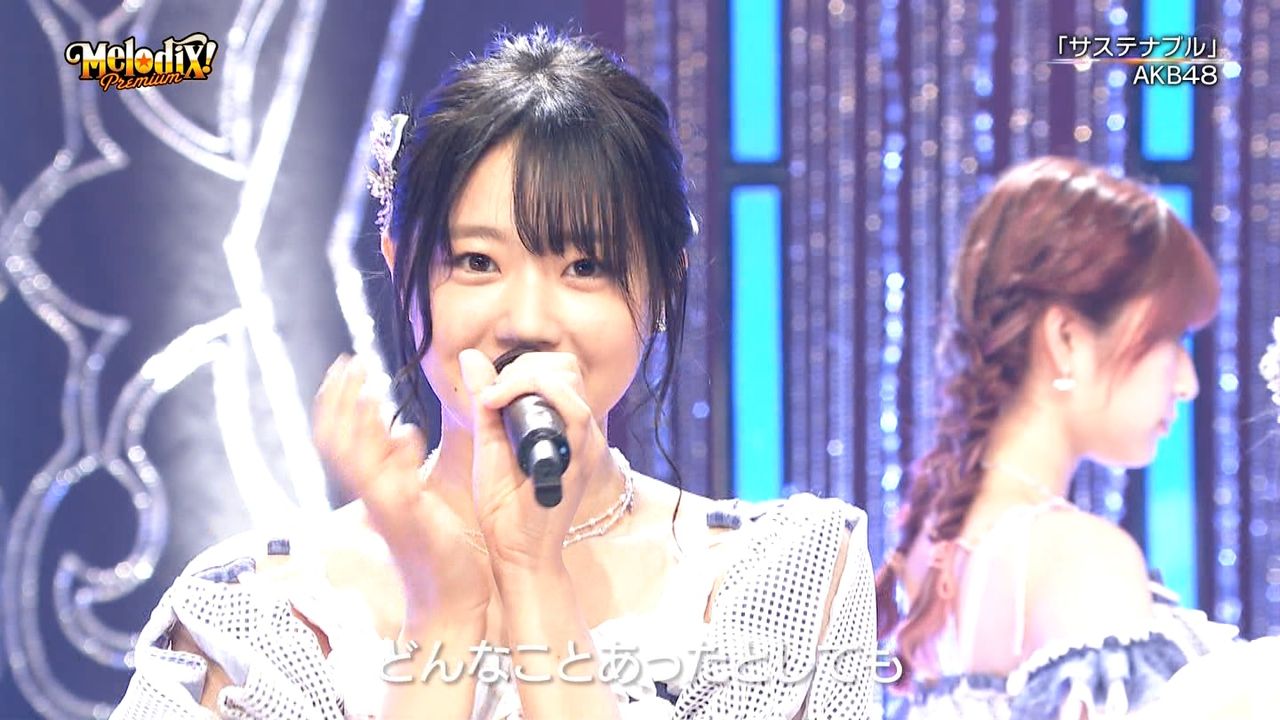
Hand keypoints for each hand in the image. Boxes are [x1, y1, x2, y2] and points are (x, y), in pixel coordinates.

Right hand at [312, 355, 489, 617]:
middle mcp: (374, 496)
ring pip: (357, 461)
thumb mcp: (420, 496)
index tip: (345, 366)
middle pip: (338, 443)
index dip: (339, 403)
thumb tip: (403, 430)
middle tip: (347, 362)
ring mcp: (388, 510)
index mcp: (376, 488)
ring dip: (358, 421)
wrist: (449, 602)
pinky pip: (394, 489)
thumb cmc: (437, 550)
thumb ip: (407, 465)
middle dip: (340, 401)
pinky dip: (395, 461)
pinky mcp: (412, 524)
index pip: (343, 438)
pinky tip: (404, 434)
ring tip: (363, 385)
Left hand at [457, 349, 618, 570]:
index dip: (522, 367)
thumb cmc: (506, 506)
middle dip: (524, 368)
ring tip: (497, 400)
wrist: (516, 553)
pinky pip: (575, 412)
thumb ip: (487, 400)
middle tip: (494, 395)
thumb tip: (471, 356)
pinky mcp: (580, 460)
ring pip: (569, 381)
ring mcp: (584, 444)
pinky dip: (541, 394)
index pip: (557, 369)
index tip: (491, 391)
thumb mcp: (490, 442)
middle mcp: (580, 431)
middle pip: (566, 367)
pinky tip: (505, 404)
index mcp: (562, 426)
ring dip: (527, 378)